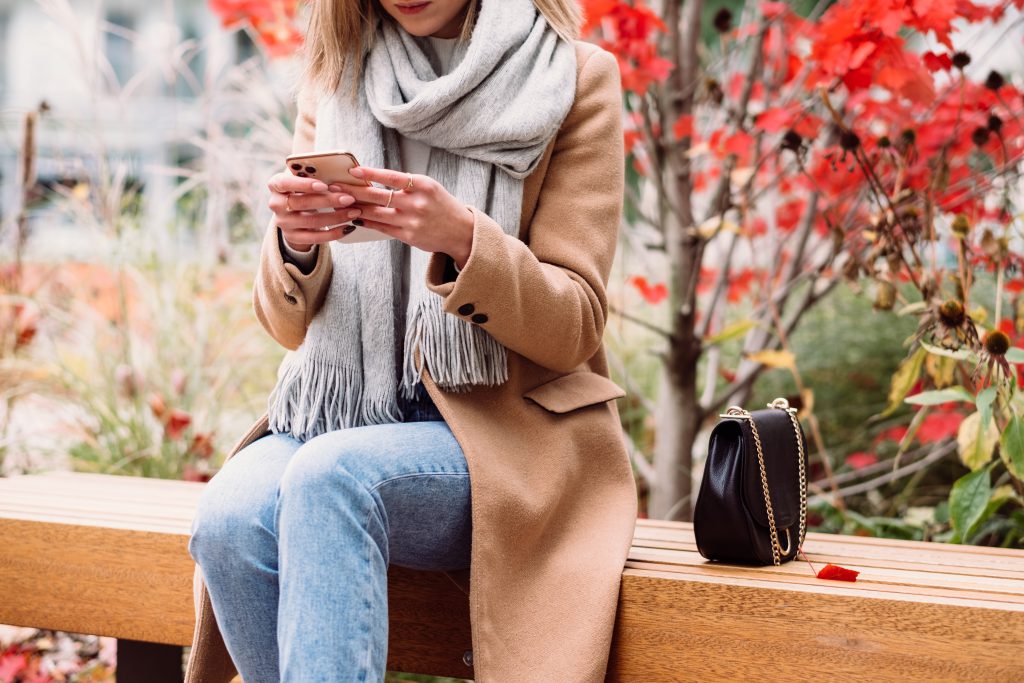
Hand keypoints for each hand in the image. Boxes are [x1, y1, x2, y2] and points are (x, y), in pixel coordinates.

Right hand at [267, 172, 362, 251]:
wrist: (293, 214)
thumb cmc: (304, 189)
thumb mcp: (305, 179)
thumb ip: (316, 173)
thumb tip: (345, 170)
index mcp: (276, 184)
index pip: (285, 183)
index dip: (304, 184)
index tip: (324, 185)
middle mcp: (275, 204)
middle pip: (302, 203)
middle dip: (328, 200)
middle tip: (350, 198)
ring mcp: (283, 223)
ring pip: (311, 221)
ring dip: (336, 217)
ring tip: (355, 211)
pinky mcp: (292, 237)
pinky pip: (314, 238)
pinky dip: (333, 234)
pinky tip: (348, 227)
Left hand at [346, 166, 474, 266]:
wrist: (461, 231)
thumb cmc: (441, 205)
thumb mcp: (429, 187)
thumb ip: (406, 184)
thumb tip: (374, 179)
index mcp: (423, 185)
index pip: (391, 177)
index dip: (370, 174)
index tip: (353, 170)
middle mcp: (417, 203)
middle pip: (379, 196)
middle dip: (354, 191)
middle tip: (335, 187)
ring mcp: (412, 221)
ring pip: (377, 213)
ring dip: (356, 208)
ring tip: (340, 203)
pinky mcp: (409, 236)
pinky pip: (382, 228)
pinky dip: (367, 222)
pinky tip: (356, 217)